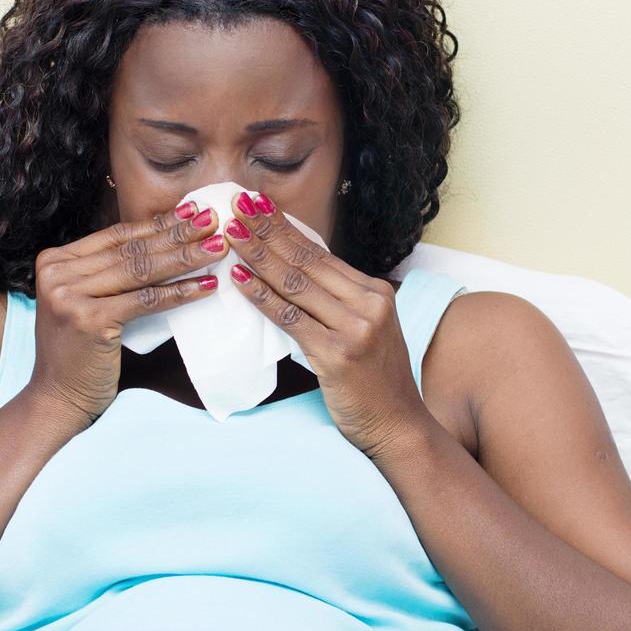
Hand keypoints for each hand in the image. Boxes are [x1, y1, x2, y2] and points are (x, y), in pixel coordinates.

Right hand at [29, 199, 230, 425]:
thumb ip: (111, 274)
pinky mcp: (88, 320)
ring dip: (185, 257)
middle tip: (213, 220)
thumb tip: (165, 240)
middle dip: (177, 234)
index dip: (158, 223)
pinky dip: (180, 292)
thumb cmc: (81, 353)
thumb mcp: (88, 302)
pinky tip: (207, 286)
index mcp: (56, 261)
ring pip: (141, 270)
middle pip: (131, 249)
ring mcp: (69, 295)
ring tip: (218, 247)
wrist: (57, 398)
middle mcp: (57, 272)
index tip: (193, 211)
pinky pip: (145, 300)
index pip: (118, 235)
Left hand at [223, 189, 428, 458]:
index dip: (286, 227)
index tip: (258, 205)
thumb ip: (337, 303)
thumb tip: (292, 274)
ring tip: (231, 234)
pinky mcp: (338, 354)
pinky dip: (262, 297)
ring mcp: (355, 328)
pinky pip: (291, 318)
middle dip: (268, 230)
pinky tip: (239, 280)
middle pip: (307, 261)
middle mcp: (368, 304)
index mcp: (375, 293)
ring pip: (296, 284)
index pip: (321, 254)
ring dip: (259, 256)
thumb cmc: (375, 382)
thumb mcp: (365, 331)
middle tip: (237, 204)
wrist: (398, 425)